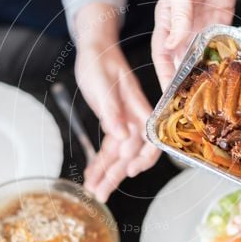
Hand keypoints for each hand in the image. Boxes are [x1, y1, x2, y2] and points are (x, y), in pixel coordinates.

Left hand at [75, 42, 159, 201]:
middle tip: (101, 194)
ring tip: (94, 191)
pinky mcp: (114, 123)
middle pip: (131, 153)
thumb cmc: (100, 60)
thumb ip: (112, 110)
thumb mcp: (102, 84)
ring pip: (119, 154)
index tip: (129, 172)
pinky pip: (109, 148)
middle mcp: (134, 117)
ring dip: (106, 173)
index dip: (142, 158)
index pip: (149, 138)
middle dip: (116, 175)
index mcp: (137, 107)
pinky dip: (100, 161)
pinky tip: (91, 174)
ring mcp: (124, 122)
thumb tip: (122, 135)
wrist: (95, 48)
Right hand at [151, 0, 238, 88]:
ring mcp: (203, 24)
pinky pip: (220, 43)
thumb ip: (179, 15)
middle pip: (182, 60)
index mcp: (167, 20)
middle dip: (185, 80)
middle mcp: (184, 26)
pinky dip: (222, 57)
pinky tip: (227, 71)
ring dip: (205, 72)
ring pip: (201, 55)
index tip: (168, 96)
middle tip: (192, 102)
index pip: (162, 55)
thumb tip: (174, 43)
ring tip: (211, 94)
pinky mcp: (221, 19)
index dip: (165, 75)